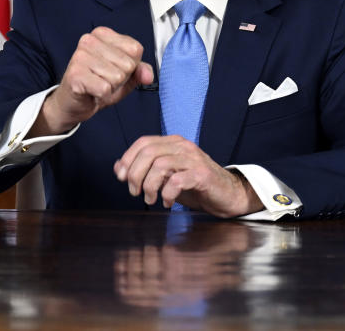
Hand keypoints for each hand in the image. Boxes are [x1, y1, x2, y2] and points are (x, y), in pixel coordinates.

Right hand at [32, 27, 153, 136]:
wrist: (73, 103)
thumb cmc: (98, 84)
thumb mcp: (125, 76)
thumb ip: (140, 71)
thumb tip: (148, 75)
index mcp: (103, 34)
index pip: (135, 49)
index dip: (130, 66)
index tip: (114, 69)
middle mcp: (89, 40)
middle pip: (127, 65)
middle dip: (120, 78)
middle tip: (104, 79)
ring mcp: (80, 56)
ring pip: (117, 77)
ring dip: (110, 87)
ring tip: (97, 84)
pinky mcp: (75, 74)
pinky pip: (105, 88)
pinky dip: (102, 95)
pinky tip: (91, 91)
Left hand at [113, 135, 263, 217]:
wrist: (226, 194)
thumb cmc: (194, 186)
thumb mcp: (165, 177)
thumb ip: (144, 170)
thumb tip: (118, 167)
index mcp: (173, 143)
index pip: (143, 142)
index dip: (128, 159)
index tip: (122, 178)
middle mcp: (183, 147)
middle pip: (148, 152)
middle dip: (135, 174)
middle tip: (135, 192)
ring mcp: (193, 159)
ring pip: (160, 165)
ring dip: (149, 186)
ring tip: (150, 199)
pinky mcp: (202, 175)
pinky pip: (177, 181)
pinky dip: (167, 194)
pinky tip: (167, 202)